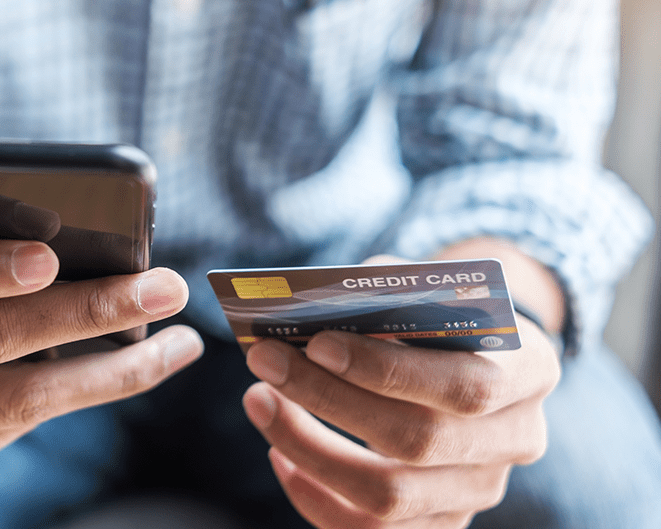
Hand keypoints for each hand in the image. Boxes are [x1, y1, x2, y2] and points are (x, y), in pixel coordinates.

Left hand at [242, 312, 560, 526]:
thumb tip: (309, 311)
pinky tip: (279, 454)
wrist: (472, 353)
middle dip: (328, 400)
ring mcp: (480, 491)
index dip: (386, 371)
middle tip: (265, 363)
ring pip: (387, 498)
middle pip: (416, 441)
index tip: (316, 344)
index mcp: (530, 371)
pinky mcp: (441, 522)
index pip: (462, 386)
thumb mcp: (426, 286)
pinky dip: (312, 495)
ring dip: (306, 448)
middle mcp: (516, 440)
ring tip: (259, 400)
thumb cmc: (438, 310)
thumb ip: (382, 294)